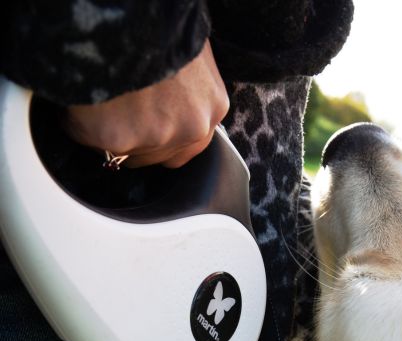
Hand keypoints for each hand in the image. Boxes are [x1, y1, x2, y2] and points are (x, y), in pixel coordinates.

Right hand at [63, 40, 228, 168]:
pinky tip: (83, 98)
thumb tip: (167, 106)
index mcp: (213, 108)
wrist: (129, 10)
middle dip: (136, 142)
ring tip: (102, 99)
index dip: (162, 140)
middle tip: (118, 115)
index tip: (146, 131)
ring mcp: (156, 137)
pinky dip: (81, 123)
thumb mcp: (192, 59)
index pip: (189, 146)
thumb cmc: (160, 25)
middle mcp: (191, 129)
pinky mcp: (118, 139)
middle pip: (157, 156)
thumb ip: (188, 94)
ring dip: (110, 134)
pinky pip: (90, 140)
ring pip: (124, 153)